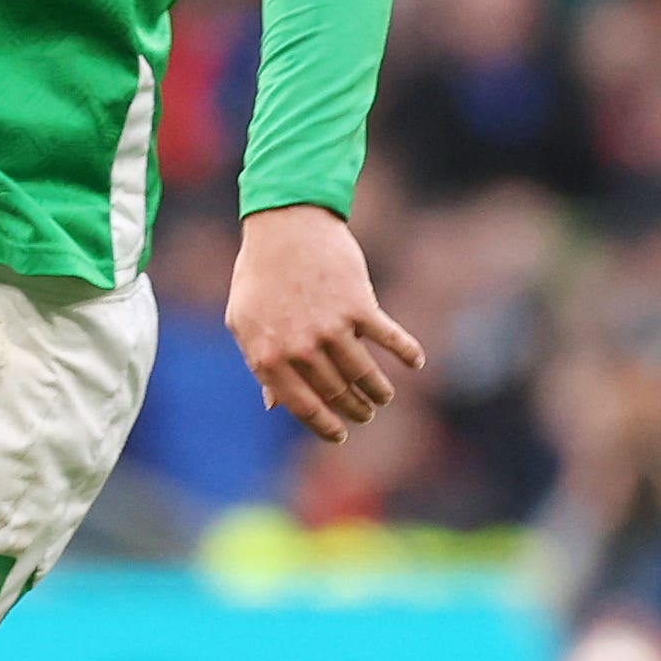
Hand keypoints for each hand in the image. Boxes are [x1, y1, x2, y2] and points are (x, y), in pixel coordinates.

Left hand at [226, 203, 425, 443]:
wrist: (284, 225)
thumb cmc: (259, 275)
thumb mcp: (244, 322)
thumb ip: (260, 363)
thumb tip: (272, 404)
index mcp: (267, 356)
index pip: (302, 406)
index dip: (324, 426)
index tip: (339, 435)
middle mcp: (299, 348)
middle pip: (336, 392)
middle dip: (354, 409)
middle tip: (365, 413)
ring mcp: (330, 328)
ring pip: (363, 374)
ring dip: (378, 390)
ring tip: (383, 396)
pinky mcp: (358, 306)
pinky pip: (390, 339)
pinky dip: (407, 353)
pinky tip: (416, 362)